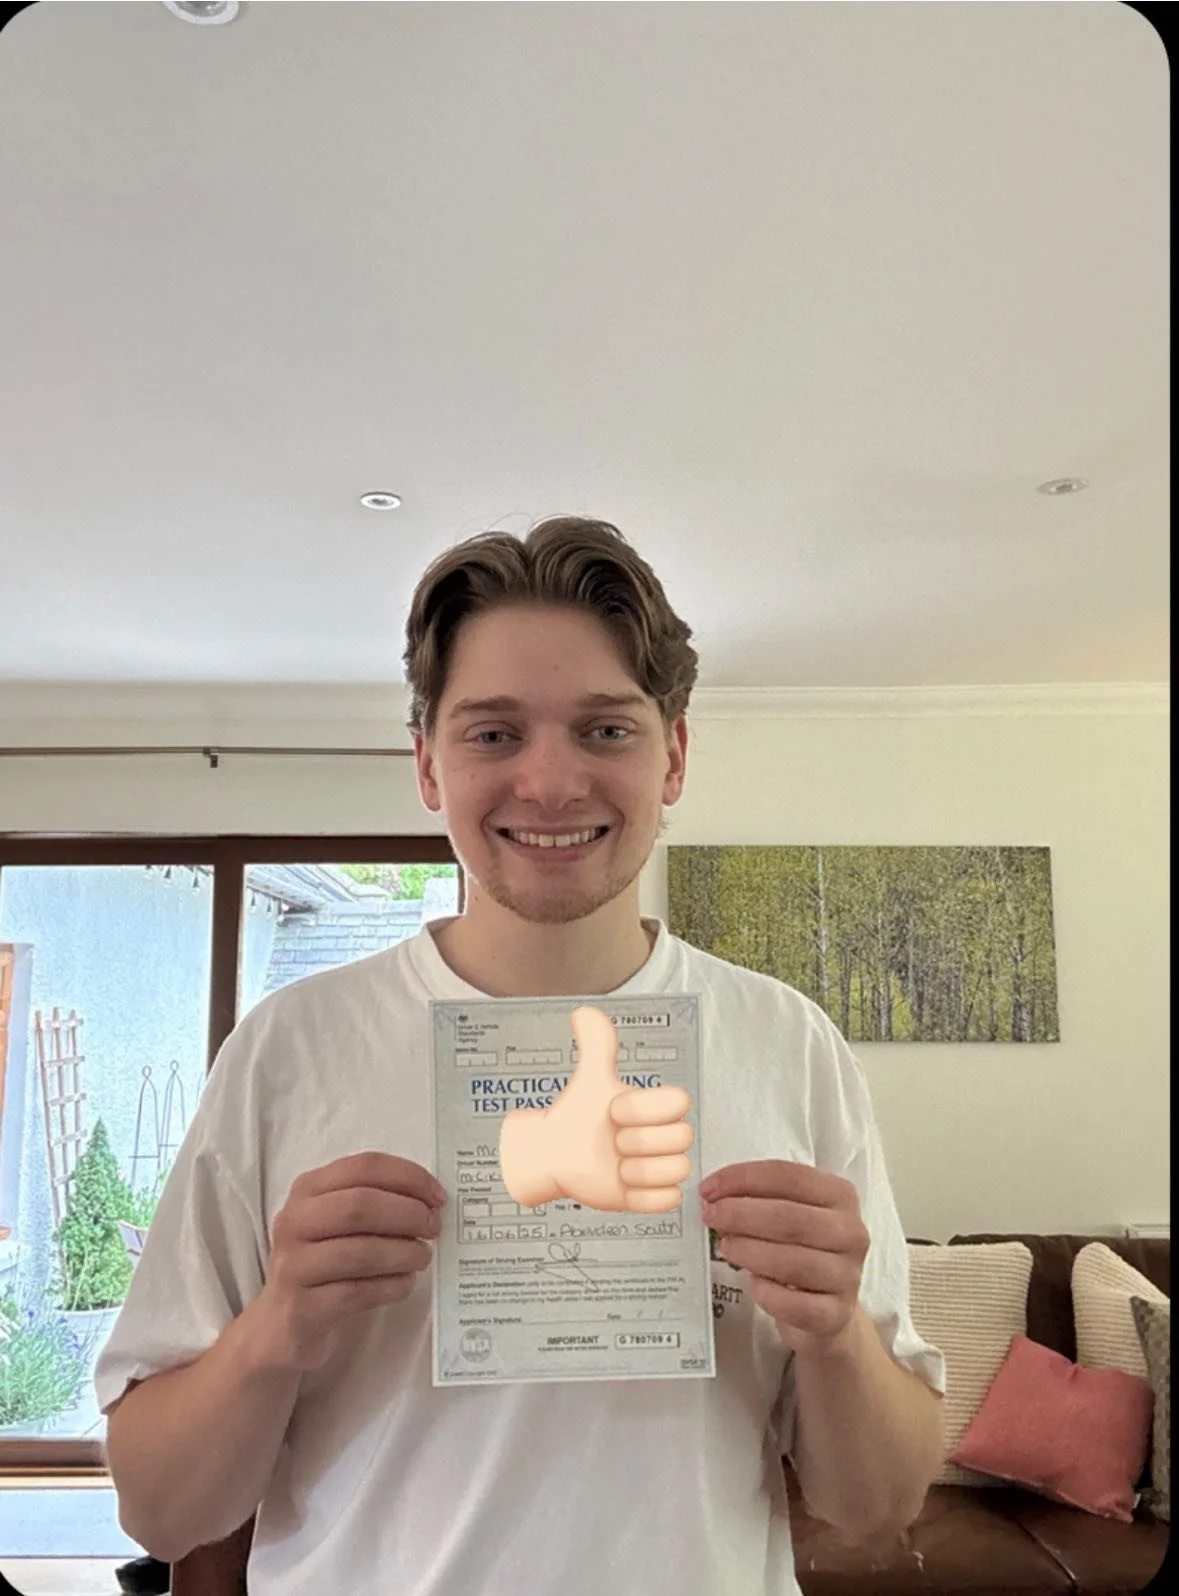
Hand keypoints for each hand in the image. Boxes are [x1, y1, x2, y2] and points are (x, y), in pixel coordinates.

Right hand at [252, 1153, 445, 1372]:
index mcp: (307, 1190)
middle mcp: (294, 1222)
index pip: (363, 1167)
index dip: (408, 1177)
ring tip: (422, 1257)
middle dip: (408, 1214)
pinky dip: (391, 1286)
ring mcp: (293, 1266)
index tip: (438, 1196)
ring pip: (360, 1252)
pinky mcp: (302, 1308)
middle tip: (434, 1227)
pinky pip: (357, 1292)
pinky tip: (405, 1284)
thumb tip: (431, 1199)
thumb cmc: (323, 1263)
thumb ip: (375, 1200)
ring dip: (403, 1253)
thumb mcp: (337, 1222)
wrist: (281, 1324)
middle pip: (360, 1205)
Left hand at [499, 1006, 693, 1211]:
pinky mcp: (655, 1197)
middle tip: (612, 1140)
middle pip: (681, 1139)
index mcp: (657, 1106)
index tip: (613, 1111)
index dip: (642, 1109)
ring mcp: (662, 1167)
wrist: (557, 1153)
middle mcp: (666, 1135)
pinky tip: (622, 1186)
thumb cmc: (577, 1115)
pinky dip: (642, 1196)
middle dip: (637, 1140)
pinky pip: (669, 1200)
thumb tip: (584, 1011)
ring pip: (677, 1171)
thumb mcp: (590, 1079)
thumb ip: (597, 1044)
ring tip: (615, 1165)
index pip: (678, 1102)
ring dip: (638, 1171)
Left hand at [700, 1160, 868, 1354]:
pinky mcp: (836, 1315)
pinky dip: (768, 1293)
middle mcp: (851, 1233)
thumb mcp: (788, 1215)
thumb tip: (715, 1195)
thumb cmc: (801, 1251)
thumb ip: (760, 1199)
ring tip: (726, 1247)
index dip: (745, 1179)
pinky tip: (754, 1284)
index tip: (709, 1188)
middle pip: (791, 1218)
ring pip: (794, 1262)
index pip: (790, 1177)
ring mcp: (848, 1276)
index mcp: (840, 1196)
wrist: (826, 1310)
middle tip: (711, 1216)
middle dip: (742, 1214)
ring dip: (750, 1252)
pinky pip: (796, 1305)